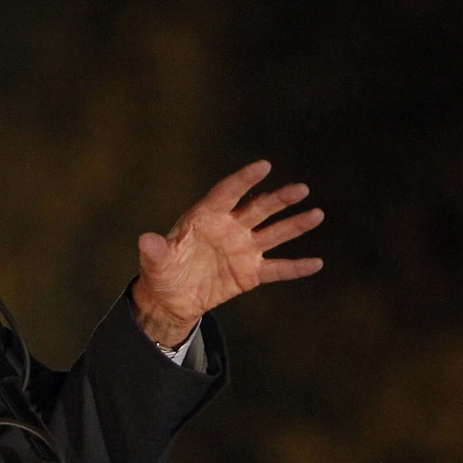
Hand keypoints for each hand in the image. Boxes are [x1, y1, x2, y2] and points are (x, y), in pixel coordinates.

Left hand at [131, 160, 323, 347]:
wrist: (171, 297)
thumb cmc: (161, 271)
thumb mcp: (154, 262)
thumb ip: (154, 250)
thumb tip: (146, 240)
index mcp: (206, 217)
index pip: (228, 192)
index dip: (244, 179)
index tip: (264, 165)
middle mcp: (229, 228)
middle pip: (258, 208)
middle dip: (279, 199)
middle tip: (301, 189)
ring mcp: (242, 250)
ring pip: (274, 233)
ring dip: (294, 224)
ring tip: (316, 214)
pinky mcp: (250, 273)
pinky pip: (277, 269)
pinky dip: (295, 267)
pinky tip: (316, 263)